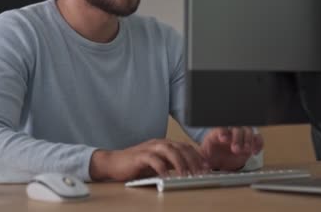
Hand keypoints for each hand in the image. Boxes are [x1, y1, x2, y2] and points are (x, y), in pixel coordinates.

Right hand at [89, 139, 208, 180]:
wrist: (114, 163)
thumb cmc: (137, 165)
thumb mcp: (158, 164)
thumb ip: (172, 164)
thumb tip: (189, 171)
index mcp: (165, 144)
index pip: (185, 147)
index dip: (197, 156)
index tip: (206, 167)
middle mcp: (159, 143)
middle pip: (181, 147)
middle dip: (193, 160)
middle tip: (201, 172)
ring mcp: (149, 148)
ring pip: (170, 151)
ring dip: (180, 163)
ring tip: (187, 175)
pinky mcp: (139, 156)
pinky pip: (153, 159)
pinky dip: (162, 168)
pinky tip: (167, 176)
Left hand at [200, 127, 263, 170]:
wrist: (219, 160)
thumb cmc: (211, 155)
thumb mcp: (203, 156)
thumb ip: (201, 160)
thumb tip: (202, 164)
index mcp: (217, 134)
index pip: (220, 128)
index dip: (222, 131)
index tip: (223, 138)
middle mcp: (230, 133)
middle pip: (236, 127)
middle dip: (237, 137)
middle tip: (235, 149)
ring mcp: (240, 137)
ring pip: (247, 130)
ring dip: (248, 139)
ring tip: (246, 150)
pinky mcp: (249, 143)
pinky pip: (257, 139)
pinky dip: (258, 144)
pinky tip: (254, 152)